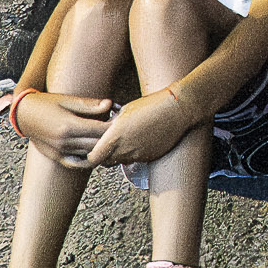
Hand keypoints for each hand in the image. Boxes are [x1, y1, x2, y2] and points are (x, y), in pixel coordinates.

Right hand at [0, 87, 118, 169]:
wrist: (22, 114)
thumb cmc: (45, 103)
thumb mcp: (67, 100)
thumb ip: (89, 105)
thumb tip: (110, 104)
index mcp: (68, 125)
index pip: (99, 129)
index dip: (114, 125)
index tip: (122, 119)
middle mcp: (64, 141)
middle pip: (96, 144)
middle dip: (110, 138)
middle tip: (122, 131)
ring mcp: (60, 151)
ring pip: (88, 155)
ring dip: (101, 149)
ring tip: (112, 141)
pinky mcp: (56, 157)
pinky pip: (76, 163)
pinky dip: (88, 160)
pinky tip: (96, 153)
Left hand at [80, 88, 198, 167]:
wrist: (177, 110)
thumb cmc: (151, 105)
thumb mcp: (125, 111)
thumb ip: (111, 125)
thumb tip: (105, 130)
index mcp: (115, 137)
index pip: (93, 158)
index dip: (91, 155)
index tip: (92, 149)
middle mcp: (125, 150)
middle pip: (105, 162)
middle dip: (104, 155)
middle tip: (107, 144)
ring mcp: (138, 155)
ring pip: (121, 161)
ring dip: (120, 154)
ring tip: (127, 139)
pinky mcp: (150, 157)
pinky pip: (136, 159)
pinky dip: (135, 153)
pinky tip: (141, 140)